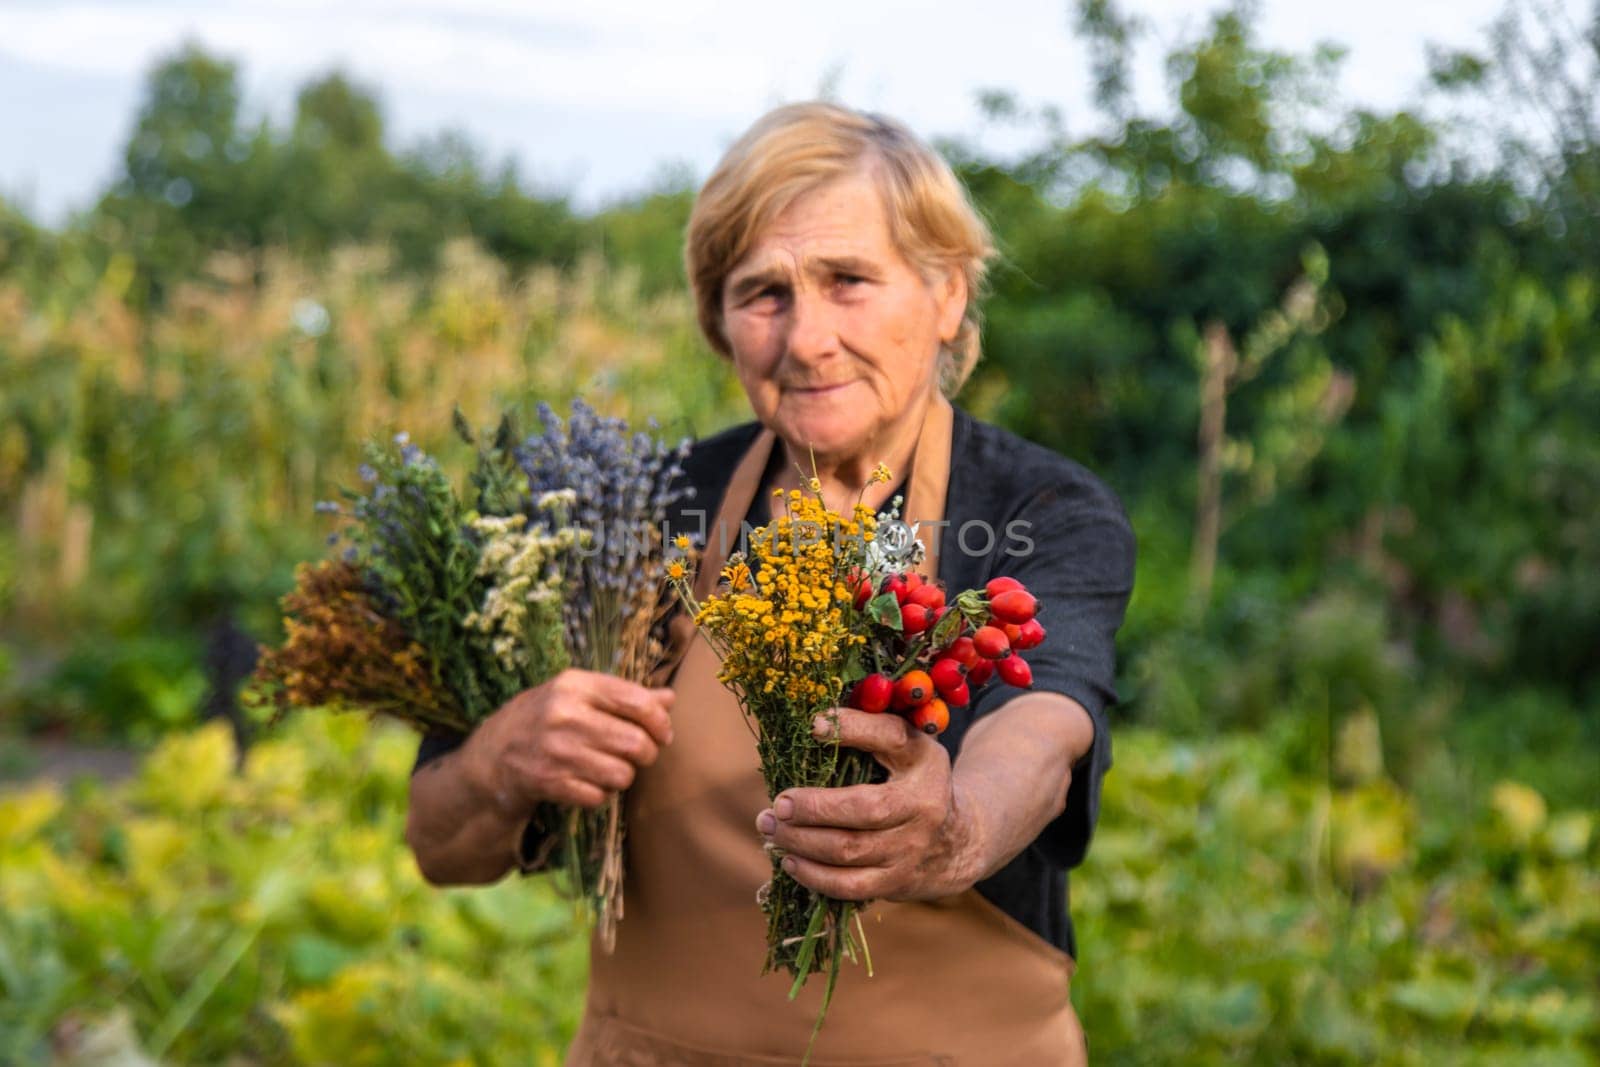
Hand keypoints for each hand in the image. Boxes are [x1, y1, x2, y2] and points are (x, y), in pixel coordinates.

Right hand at [460, 669, 674, 814]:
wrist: (493, 754)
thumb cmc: (546, 718)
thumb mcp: (579, 695)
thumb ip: (625, 696)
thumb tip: (669, 698)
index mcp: (575, 685)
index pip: (637, 701)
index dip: (660, 722)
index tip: (663, 733)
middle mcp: (564, 714)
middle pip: (635, 742)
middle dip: (646, 753)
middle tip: (638, 755)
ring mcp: (555, 750)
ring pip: (621, 774)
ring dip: (623, 776)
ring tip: (610, 768)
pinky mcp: (548, 782)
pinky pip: (599, 797)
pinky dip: (600, 794)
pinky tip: (588, 783)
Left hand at [755, 709, 981, 901]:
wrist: (957, 841)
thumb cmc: (911, 782)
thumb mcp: (905, 748)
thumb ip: (869, 730)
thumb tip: (812, 723)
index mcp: (924, 759)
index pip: (891, 737)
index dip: (852, 729)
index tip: (812, 726)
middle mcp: (923, 804)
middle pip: (863, 808)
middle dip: (811, 807)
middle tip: (778, 803)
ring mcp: (911, 848)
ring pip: (848, 850)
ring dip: (800, 841)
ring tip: (771, 828)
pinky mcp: (896, 882)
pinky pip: (849, 885)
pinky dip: (813, 875)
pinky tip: (790, 860)